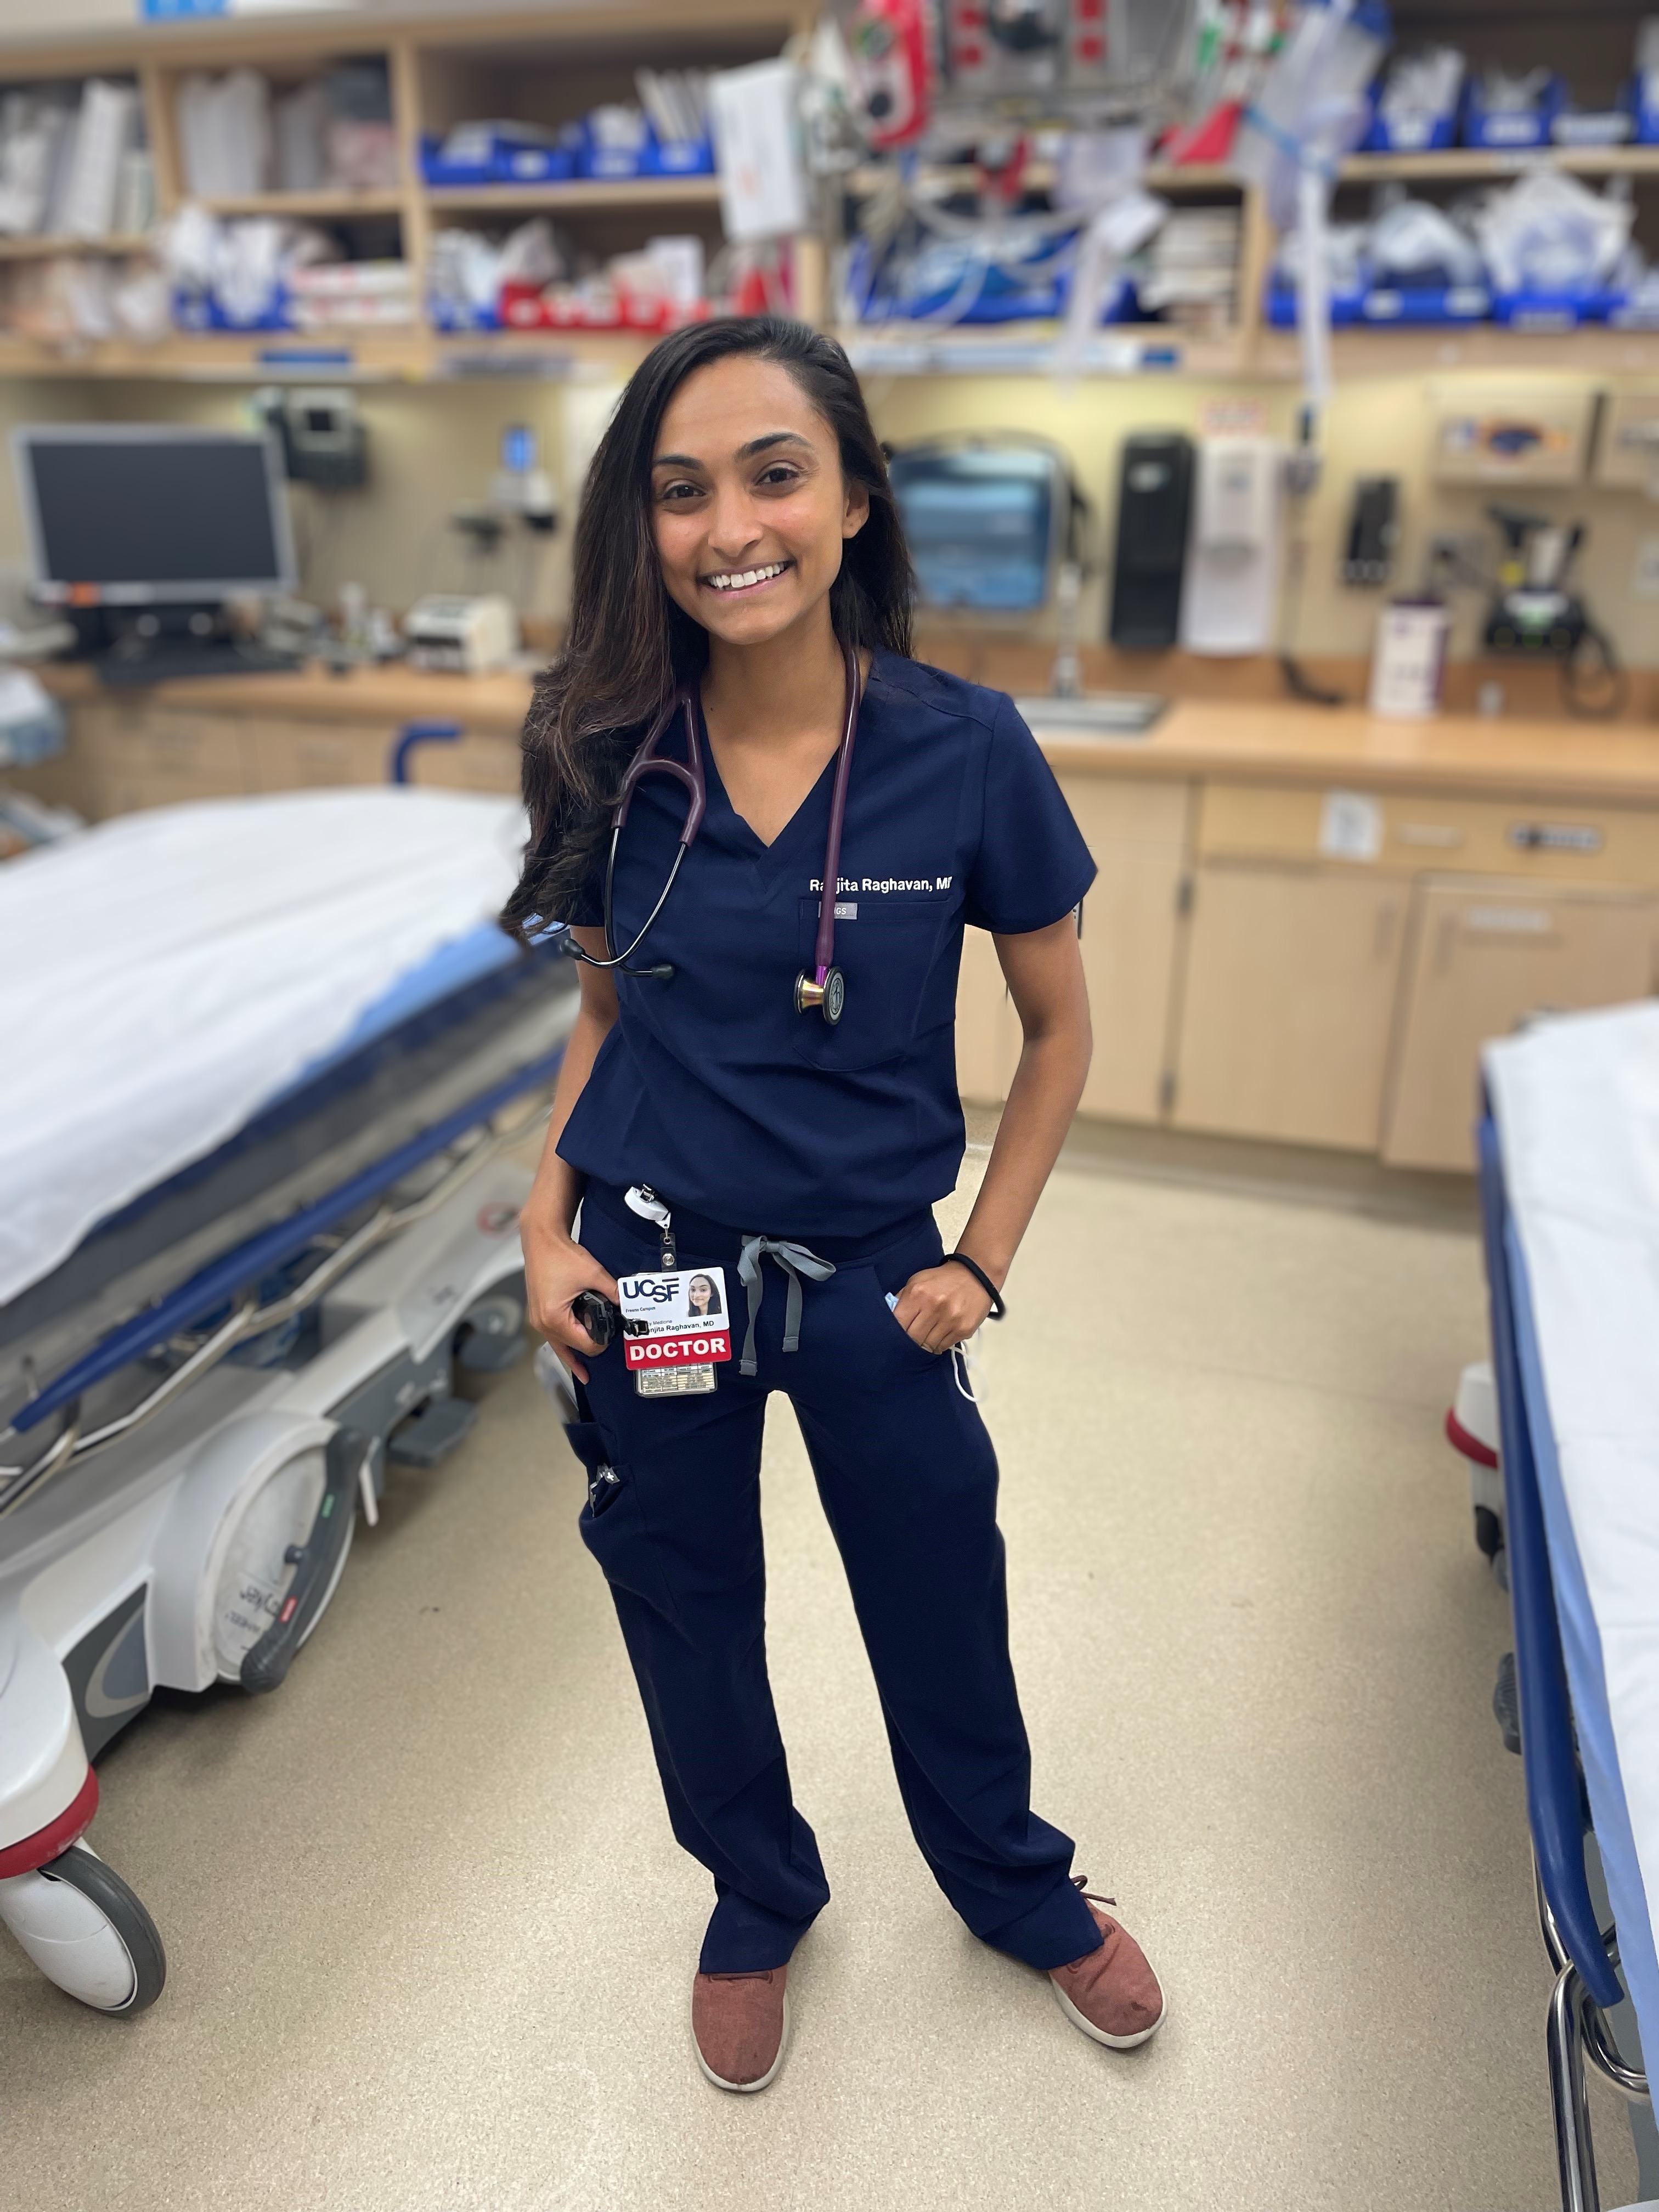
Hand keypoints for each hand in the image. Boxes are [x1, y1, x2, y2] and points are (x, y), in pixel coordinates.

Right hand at [520, 1208, 618, 1384]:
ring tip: (588, 1365)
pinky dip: (565, 1344)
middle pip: (572, 1348)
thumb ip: (613, 1291)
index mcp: (555, 1318)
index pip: (584, 1345)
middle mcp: (543, 1324)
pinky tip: (572, 1356)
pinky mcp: (538, 1313)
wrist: (541, 1239)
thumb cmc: (559, 1255)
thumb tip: (628, 1303)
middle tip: (608, 1339)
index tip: (613, 1334)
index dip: (602, 1343)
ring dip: (576, 1349)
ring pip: (560, 1346)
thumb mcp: (593, 1274)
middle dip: (590, 1345)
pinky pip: (553, 1337)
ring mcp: (538, 1320)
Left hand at [892, 1262, 994, 1354]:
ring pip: (928, 1346)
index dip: (895, 1332)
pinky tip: (940, 1334)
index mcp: (918, 1293)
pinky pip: (943, 1346)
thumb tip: (889, 1319)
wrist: (976, 1276)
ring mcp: (950, 1320)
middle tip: (912, 1337)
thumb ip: (901, 1299)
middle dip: (910, 1340)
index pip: (898, 1324)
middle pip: (912, 1339)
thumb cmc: (943, 1279)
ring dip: (925, 1344)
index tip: (896, 1334)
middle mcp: (934, 1307)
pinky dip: (939, 1344)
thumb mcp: (916, 1281)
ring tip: (927, 1335)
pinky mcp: (963, 1329)